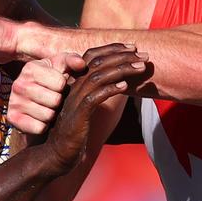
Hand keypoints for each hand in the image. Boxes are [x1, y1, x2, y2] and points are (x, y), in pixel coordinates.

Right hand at [9, 52, 85, 137]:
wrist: (31, 101)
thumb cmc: (50, 80)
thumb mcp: (61, 66)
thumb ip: (72, 60)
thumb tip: (81, 64)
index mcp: (30, 68)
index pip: (60, 83)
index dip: (63, 87)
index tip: (57, 86)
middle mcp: (18, 84)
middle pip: (55, 100)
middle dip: (58, 102)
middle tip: (53, 100)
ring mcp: (14, 102)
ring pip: (48, 115)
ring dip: (52, 115)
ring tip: (47, 108)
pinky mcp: (12, 118)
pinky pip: (39, 128)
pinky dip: (43, 126)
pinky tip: (39, 118)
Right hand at [43, 44, 147, 174]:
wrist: (57, 153)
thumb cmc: (74, 130)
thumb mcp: (85, 106)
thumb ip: (97, 91)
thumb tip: (120, 81)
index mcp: (74, 81)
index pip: (92, 55)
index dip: (112, 48)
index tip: (132, 47)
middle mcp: (73, 86)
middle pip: (97, 62)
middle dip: (123, 56)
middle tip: (144, 55)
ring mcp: (74, 100)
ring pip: (98, 76)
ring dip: (122, 69)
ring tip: (141, 67)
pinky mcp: (78, 115)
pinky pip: (95, 96)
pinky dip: (110, 89)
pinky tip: (125, 87)